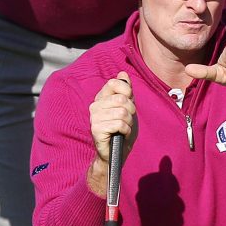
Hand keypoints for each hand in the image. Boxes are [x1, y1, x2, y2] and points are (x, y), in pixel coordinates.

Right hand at [87, 72, 136, 195]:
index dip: (128, 92)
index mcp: (102, 98)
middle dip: (131, 111)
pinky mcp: (96, 129)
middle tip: (127, 120)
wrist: (118, 152)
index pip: (115, 83)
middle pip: (122, 99)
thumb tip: (123, 73)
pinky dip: (126, 130)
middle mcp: (95, 105)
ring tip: (124, 128)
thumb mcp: (128, 107)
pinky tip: (121, 134)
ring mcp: (94, 117)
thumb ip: (126, 91)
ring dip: (129, 123)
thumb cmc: (123, 129)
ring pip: (122, 112)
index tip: (129, 103)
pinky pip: (119, 124)